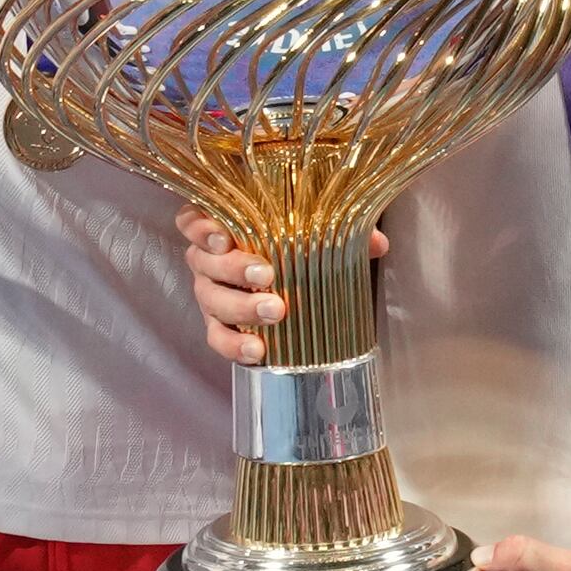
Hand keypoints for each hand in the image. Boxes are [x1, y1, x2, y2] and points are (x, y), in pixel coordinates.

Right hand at [175, 211, 385, 365]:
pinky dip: (233, 346)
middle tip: (267, 276)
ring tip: (275, 312)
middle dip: (234, 268)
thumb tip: (377, 243)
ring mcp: (210, 294)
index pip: (192, 220)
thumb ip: (343, 231)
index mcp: (220, 226)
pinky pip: (217, 338)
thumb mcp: (317, 230)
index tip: (225, 236)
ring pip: (211, 300)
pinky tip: (258, 350)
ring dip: (240, 307)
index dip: (202, 228)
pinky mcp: (219, 326)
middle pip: (204, 262)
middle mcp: (207, 259)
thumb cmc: (294, 243)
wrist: (291, 278)